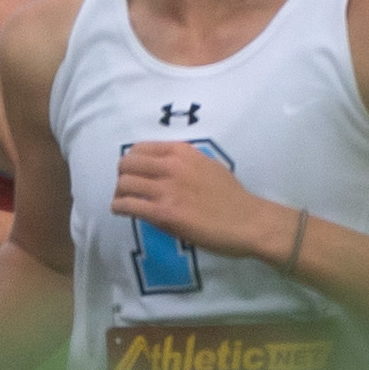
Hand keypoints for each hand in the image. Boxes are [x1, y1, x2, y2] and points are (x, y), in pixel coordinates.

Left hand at [111, 142, 286, 259]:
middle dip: (122, 176)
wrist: (249, 221)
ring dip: (119, 193)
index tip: (135, 173)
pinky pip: (128, 205)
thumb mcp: (208, 165)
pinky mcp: (164, 213)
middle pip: (126, 164)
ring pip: (124, 184)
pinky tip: (123, 211)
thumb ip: (184, 162)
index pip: (139, 148)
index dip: (132, 161)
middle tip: (127, 189)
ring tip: (124, 201)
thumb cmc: (232, 196)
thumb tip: (162, 165)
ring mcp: (166, 189)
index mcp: (182, 152)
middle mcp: (171, 166)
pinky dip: (119, 207)